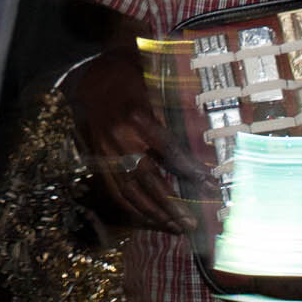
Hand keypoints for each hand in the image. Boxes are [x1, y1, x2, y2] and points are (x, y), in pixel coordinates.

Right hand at [69, 44, 208, 232]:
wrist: (89, 74)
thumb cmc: (128, 76)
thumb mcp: (153, 87)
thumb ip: (172, 115)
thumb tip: (201, 145)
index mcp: (137, 117)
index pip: (170, 151)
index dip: (191, 171)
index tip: (211, 187)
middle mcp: (119, 138)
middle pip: (149, 180)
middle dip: (171, 205)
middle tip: (190, 224)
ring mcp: (105, 151)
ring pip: (130, 190)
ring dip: (152, 213)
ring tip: (173, 228)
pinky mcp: (96, 158)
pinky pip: (114, 189)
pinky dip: (131, 208)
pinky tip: (147, 218)